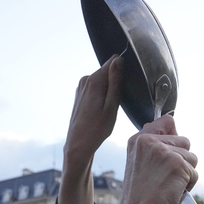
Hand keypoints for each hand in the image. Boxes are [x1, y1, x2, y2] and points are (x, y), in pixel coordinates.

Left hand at [59, 54, 123, 203]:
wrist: (78, 145)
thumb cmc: (97, 129)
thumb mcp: (112, 106)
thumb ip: (115, 81)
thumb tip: (118, 59)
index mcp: (93, 80)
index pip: (113, 61)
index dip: (123, 70)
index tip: (126, 85)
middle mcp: (85, 80)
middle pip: (108, 70)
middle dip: (116, 81)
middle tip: (118, 102)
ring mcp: (82, 87)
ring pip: (103, 80)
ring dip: (110, 89)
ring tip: (111, 107)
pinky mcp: (81, 94)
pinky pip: (97, 87)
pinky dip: (103, 95)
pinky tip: (103, 110)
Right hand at [118, 115, 196, 203]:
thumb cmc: (140, 198)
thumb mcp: (139, 165)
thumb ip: (152, 146)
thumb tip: (171, 125)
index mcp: (137, 140)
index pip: (167, 121)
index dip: (173, 137)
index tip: (168, 156)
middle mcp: (149, 141)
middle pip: (184, 141)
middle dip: (181, 161)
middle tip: (163, 179)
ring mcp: (164, 151)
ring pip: (191, 157)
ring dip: (185, 174)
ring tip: (167, 187)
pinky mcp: (177, 164)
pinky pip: (194, 172)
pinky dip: (188, 186)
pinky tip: (172, 193)